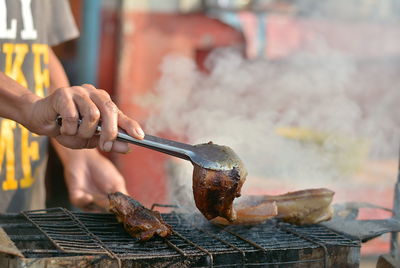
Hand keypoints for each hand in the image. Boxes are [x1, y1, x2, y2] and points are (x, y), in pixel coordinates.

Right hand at [26, 84, 143, 152]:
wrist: (40, 119)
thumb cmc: (67, 128)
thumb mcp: (90, 139)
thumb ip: (109, 142)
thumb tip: (128, 148)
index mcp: (102, 101)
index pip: (120, 113)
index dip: (130, 125)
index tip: (139, 137)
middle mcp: (93, 93)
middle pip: (109, 111)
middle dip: (110, 132)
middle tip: (105, 146)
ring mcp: (78, 91)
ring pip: (92, 115)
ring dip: (84, 132)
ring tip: (74, 133)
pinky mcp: (63, 93)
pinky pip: (73, 116)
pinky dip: (69, 128)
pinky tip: (63, 127)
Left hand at [63, 149, 127, 210]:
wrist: (86, 158)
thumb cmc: (103, 169)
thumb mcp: (117, 182)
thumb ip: (122, 196)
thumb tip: (129, 210)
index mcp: (110, 201)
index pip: (116, 212)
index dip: (120, 214)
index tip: (125, 215)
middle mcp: (99, 204)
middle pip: (105, 214)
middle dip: (109, 211)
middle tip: (114, 207)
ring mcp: (87, 202)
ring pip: (93, 211)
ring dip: (98, 206)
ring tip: (103, 199)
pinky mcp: (76, 198)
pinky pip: (80, 204)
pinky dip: (84, 201)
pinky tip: (89, 197)